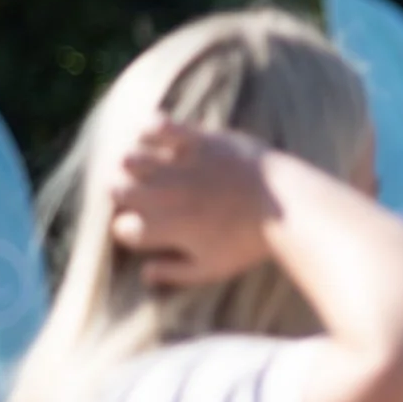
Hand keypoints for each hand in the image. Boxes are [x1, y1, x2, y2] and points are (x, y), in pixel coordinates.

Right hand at [109, 120, 276, 287]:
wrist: (287, 207)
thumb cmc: (249, 242)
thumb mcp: (211, 269)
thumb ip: (174, 274)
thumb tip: (146, 275)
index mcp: (165, 229)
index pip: (122, 229)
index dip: (130, 231)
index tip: (146, 229)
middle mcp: (165, 196)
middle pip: (115, 191)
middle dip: (122, 195)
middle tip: (141, 195)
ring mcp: (179, 167)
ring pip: (129, 159)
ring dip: (132, 164)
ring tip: (145, 166)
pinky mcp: (198, 141)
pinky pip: (158, 126)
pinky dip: (151, 127)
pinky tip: (156, 133)